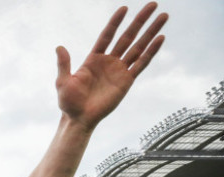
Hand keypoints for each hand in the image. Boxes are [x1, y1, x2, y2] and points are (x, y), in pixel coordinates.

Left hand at [55, 2, 167, 129]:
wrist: (79, 119)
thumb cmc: (69, 102)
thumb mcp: (63, 82)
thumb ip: (64, 64)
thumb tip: (59, 47)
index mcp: (93, 59)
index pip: (107, 35)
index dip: (115, 22)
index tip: (125, 8)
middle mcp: (109, 61)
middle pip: (127, 37)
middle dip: (139, 21)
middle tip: (153, 4)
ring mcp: (119, 70)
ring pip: (138, 47)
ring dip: (151, 32)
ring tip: (164, 16)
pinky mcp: (127, 81)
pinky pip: (141, 64)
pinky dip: (151, 51)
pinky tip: (160, 38)